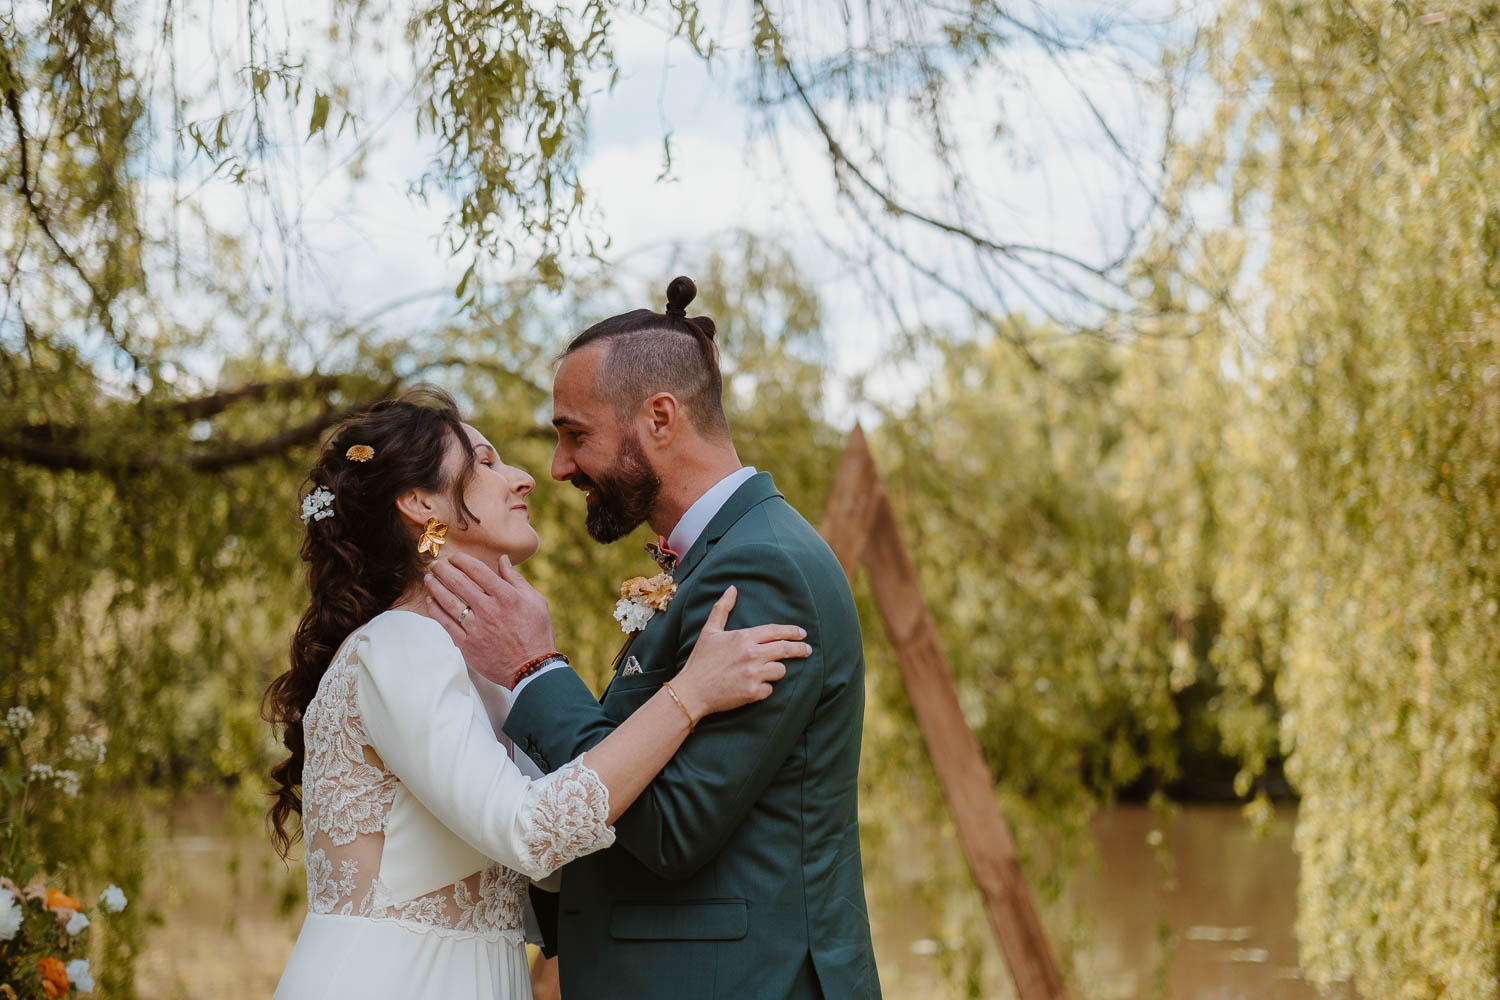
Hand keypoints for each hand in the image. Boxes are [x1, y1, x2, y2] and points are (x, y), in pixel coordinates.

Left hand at [424, 552, 557, 687]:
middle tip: (435, 564)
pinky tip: (430, 601)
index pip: (478, 570)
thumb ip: (516, 579)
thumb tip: (503, 559)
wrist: (532, 668)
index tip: (455, 557)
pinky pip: (446, 624)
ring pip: (448, 601)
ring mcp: (476, 628)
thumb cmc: (537, 632)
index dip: (462, 560)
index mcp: (506, 596)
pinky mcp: (467, 645)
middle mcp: (489, 609)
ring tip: (428, 579)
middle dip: (443, 569)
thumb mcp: (535, 601)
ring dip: (435, 587)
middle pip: (458, 583)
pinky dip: (435, 610)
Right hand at [670, 587, 811, 720]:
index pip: (775, 631)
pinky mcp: (753, 692)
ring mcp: (754, 673)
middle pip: (785, 649)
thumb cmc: (700, 660)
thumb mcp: (709, 631)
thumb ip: (722, 608)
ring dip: (776, 671)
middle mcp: (752, 654)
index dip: (792, 631)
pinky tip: (753, 687)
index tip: (802, 633)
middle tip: (808, 650)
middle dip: (800, 649)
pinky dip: (764, 689)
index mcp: (743, 637)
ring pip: (781, 670)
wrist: (691, 691)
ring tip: (767, 672)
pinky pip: (770, 689)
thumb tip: (732, 588)